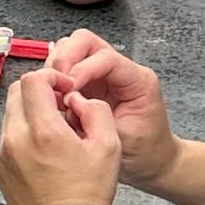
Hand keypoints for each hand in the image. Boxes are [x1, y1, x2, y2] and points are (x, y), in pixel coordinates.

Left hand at [0, 66, 121, 204]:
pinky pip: (7, 137)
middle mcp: (16, 139)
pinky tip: (43, 151)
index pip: (32, 80)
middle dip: (39, 91)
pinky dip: (23, 135)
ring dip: (31, 113)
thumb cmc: (87, 193)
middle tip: (59, 104)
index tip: (64, 87)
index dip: (51, 76)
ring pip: (11, 114)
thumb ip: (94, 109)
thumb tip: (76, 98)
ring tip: (54, 131)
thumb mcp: (108, 146)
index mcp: (43, 131)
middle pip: (17, 92)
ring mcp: (3, 154)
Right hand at [45, 29, 177, 191]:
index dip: (81, 70)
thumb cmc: (144, 153)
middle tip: (54, 85)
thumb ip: (95, 117)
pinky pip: (68, 66)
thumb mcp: (122, 140)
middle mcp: (122, 70)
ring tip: (52, 92)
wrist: (153, 162)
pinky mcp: (92, 82)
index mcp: (138, 80)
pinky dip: (56, 76)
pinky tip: (53, 96)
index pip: (105, 58)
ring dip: (58, 65)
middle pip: (85, 41)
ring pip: (73, 49)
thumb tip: (66, 100)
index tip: (66, 92)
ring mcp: (105, 74)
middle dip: (65, 59)